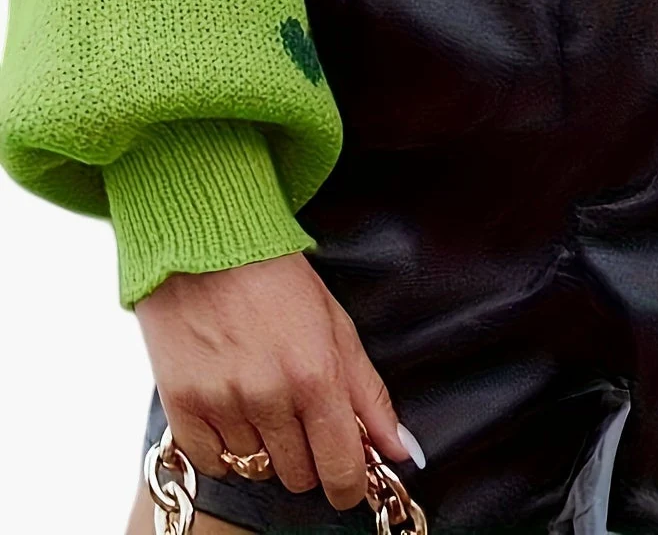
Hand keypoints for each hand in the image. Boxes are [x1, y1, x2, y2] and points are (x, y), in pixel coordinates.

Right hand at [135, 250, 410, 512]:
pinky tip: (230, 406)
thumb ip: (370, 395)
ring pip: (256, 470)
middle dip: (307, 456)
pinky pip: (213, 462)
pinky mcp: (181, 407)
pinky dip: (224, 446)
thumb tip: (402, 450)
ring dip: (264, 445)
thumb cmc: (277, 280)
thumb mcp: (337, 327)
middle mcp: (270, 395)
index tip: (347, 480)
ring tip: (260, 395)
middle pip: (299, 477)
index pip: (341, 470)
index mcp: (317, 375)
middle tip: (300, 415)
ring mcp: (223, 403)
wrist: (205, 247)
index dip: (349, 484)